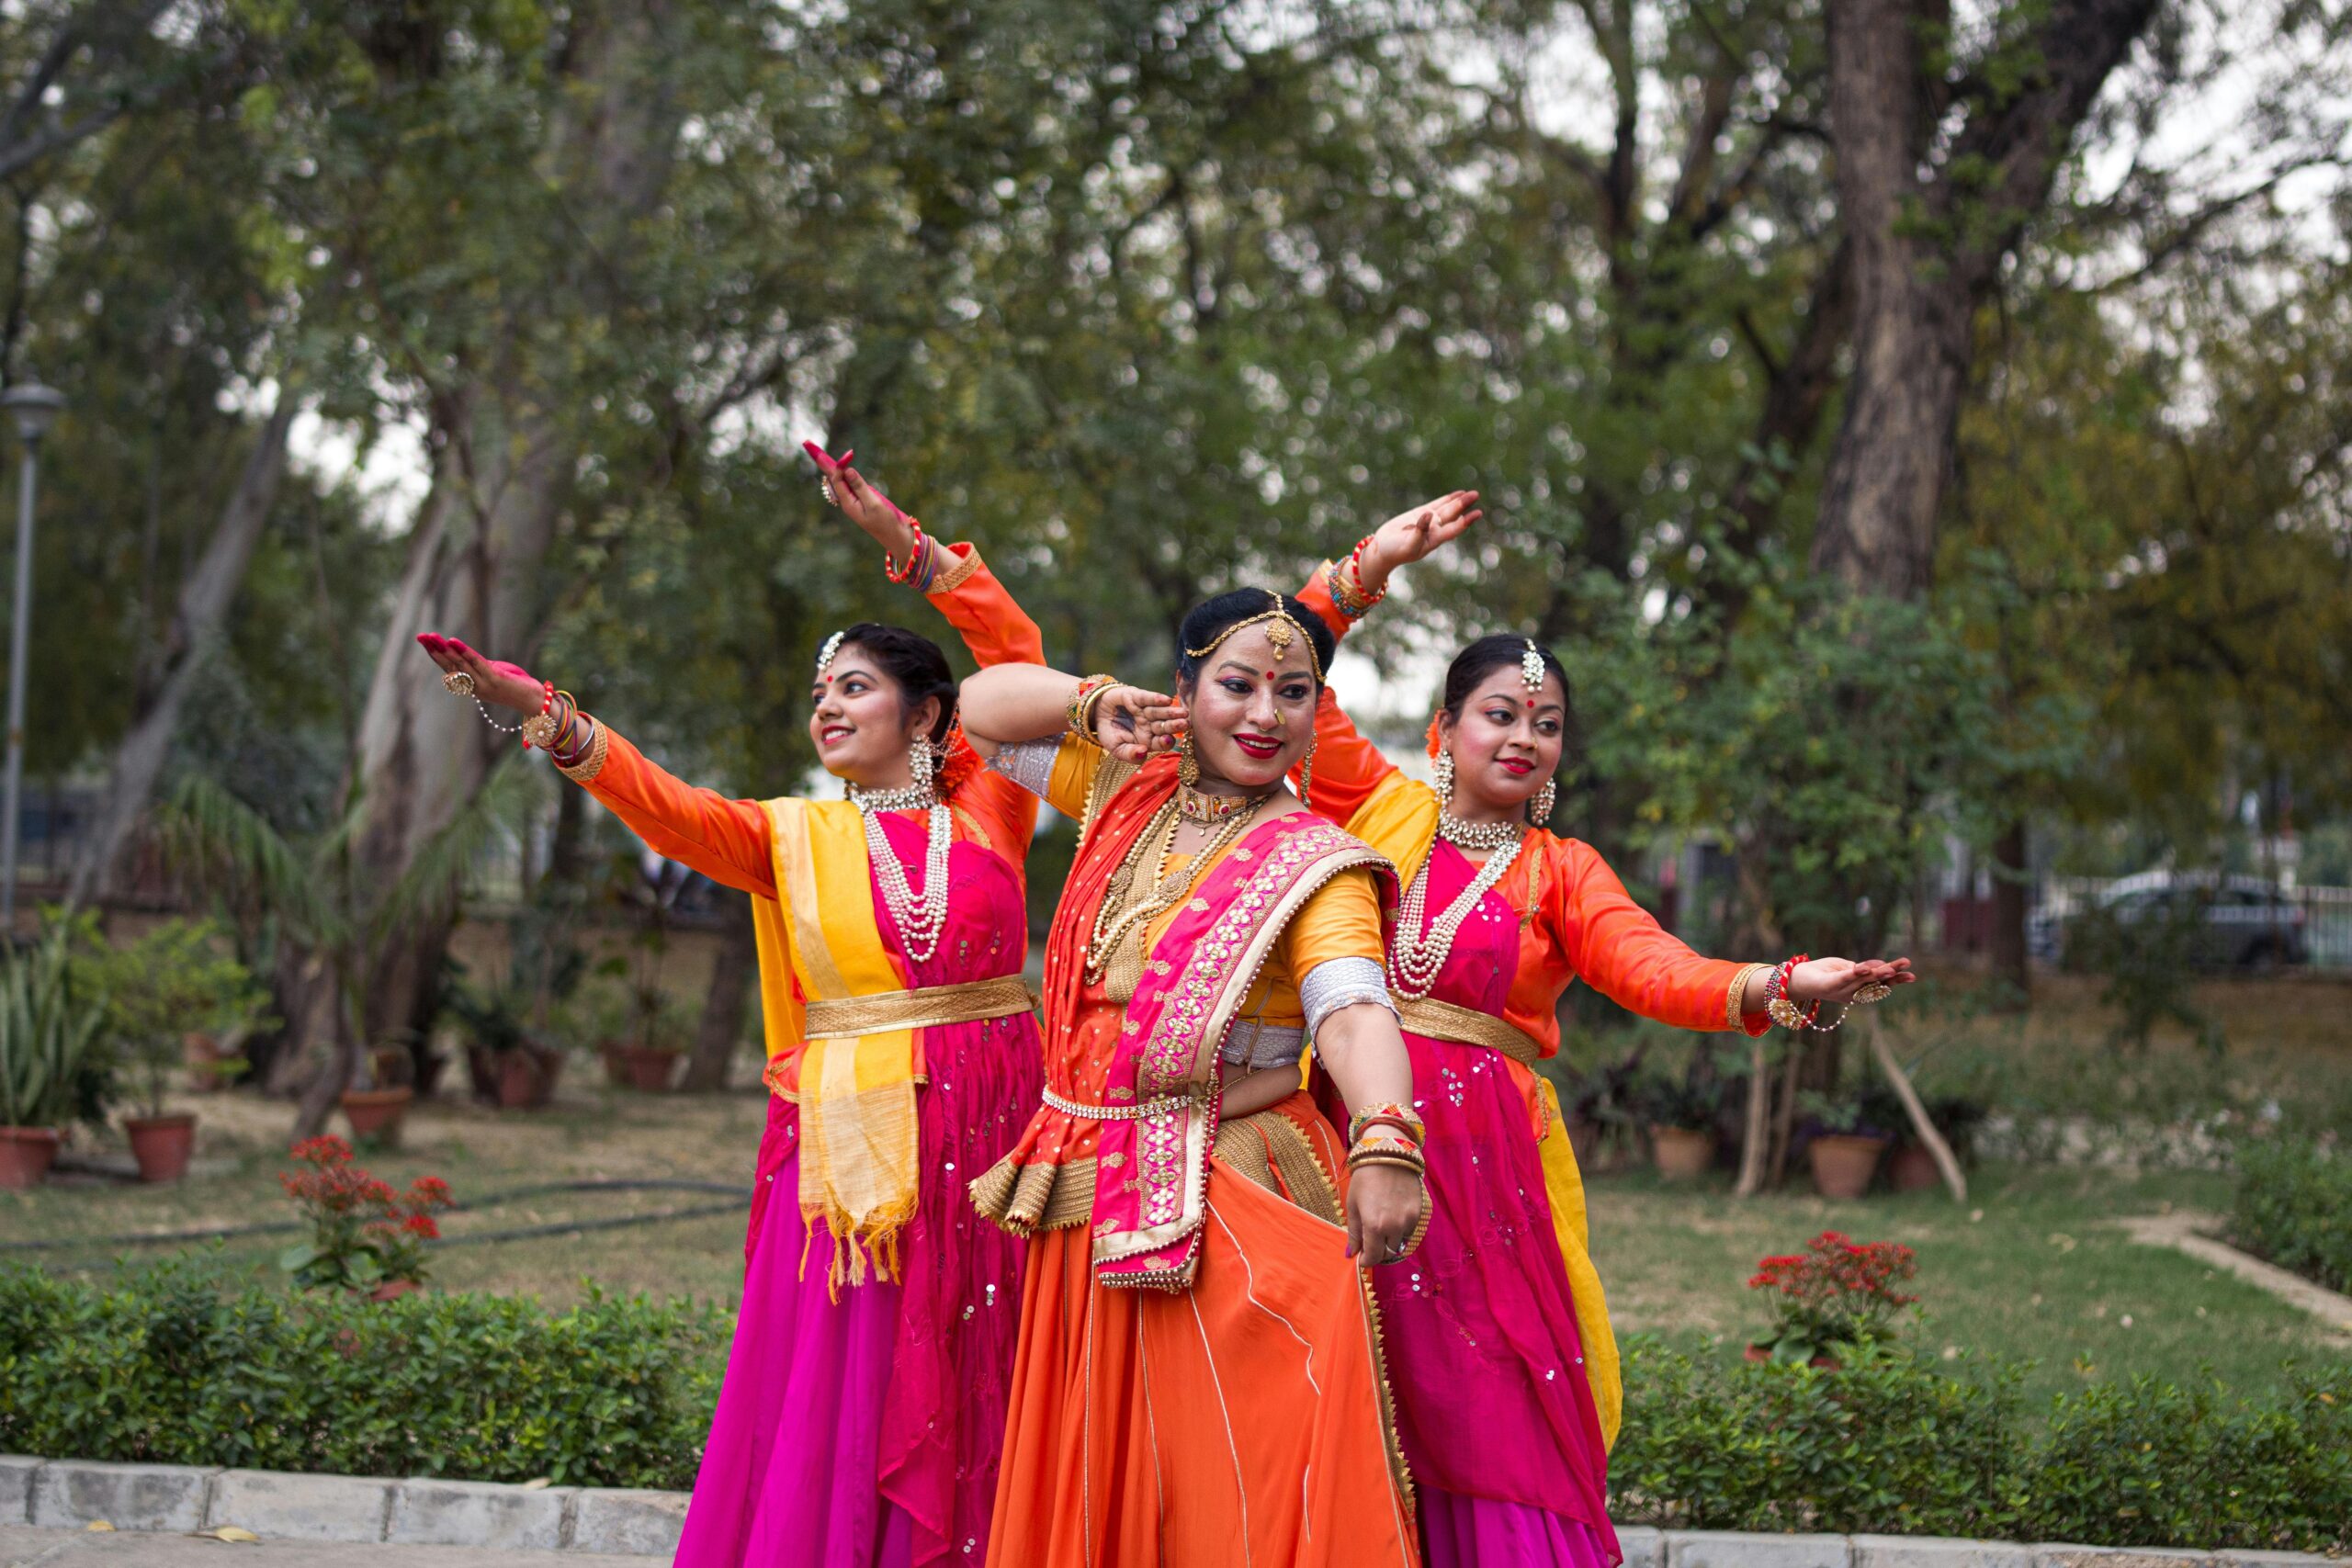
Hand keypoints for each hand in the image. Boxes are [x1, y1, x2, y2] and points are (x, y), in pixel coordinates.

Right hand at [416, 634, 542, 712]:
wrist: (535, 702)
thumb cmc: (517, 686)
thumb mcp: (495, 673)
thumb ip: (480, 665)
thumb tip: (466, 654)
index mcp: (472, 687)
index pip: (449, 670)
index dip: (436, 656)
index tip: (424, 642)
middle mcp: (474, 687)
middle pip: (450, 666)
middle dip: (434, 650)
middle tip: (420, 636)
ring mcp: (483, 684)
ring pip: (459, 665)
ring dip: (445, 650)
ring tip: (433, 637)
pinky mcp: (495, 679)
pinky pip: (476, 663)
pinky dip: (464, 652)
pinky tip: (453, 641)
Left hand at [802, 441, 917, 559]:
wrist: (896, 536)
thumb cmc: (886, 521)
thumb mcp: (873, 503)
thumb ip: (860, 486)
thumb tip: (846, 470)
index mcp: (848, 503)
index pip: (836, 479)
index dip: (835, 464)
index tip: (833, 452)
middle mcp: (848, 501)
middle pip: (833, 478)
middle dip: (824, 463)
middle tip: (809, 445)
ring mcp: (854, 501)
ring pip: (840, 481)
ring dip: (831, 468)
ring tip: (819, 455)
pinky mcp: (862, 501)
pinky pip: (848, 485)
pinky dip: (842, 475)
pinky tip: (839, 470)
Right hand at [1094, 685, 1183, 763]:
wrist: (1095, 714)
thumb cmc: (1109, 733)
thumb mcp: (1116, 748)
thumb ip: (1129, 754)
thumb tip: (1142, 753)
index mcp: (1148, 740)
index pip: (1160, 742)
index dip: (1165, 742)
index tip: (1168, 740)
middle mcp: (1150, 725)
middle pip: (1165, 726)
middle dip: (1174, 726)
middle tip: (1185, 724)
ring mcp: (1145, 710)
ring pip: (1160, 712)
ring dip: (1171, 712)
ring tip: (1182, 712)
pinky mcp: (1138, 696)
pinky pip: (1148, 698)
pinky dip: (1157, 698)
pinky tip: (1167, 700)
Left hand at [1344, 1162, 1421, 1265]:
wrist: (1387, 1155)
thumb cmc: (1364, 1179)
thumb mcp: (1353, 1205)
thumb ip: (1354, 1232)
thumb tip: (1351, 1253)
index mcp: (1374, 1226)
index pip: (1373, 1256)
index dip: (1366, 1260)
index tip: (1362, 1258)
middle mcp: (1394, 1226)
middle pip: (1388, 1253)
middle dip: (1378, 1253)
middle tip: (1371, 1245)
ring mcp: (1409, 1220)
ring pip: (1400, 1243)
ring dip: (1390, 1242)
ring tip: (1382, 1230)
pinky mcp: (1418, 1212)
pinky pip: (1409, 1230)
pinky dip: (1401, 1231)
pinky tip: (1393, 1219)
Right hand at [1355, 490, 1481, 594]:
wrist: (1383, 549)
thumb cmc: (1395, 552)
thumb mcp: (1407, 545)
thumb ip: (1419, 531)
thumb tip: (1428, 515)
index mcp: (1434, 539)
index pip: (1453, 529)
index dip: (1465, 521)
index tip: (1477, 513)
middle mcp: (1435, 530)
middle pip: (1453, 515)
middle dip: (1464, 505)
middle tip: (1475, 494)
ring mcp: (1429, 521)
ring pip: (1447, 509)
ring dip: (1459, 501)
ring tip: (1472, 494)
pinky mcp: (1420, 514)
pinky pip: (1437, 504)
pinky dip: (1447, 499)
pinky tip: (1458, 494)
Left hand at [1786, 957, 1915, 1005]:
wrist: (1796, 981)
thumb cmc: (1822, 973)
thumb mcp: (1845, 967)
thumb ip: (1861, 968)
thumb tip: (1879, 966)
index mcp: (1859, 989)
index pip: (1881, 983)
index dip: (1896, 978)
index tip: (1910, 973)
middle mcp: (1852, 992)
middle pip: (1876, 983)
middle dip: (1892, 977)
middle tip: (1909, 972)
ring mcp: (1841, 989)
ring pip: (1862, 981)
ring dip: (1876, 975)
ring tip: (1890, 969)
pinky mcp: (1828, 985)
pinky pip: (1843, 978)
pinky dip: (1852, 974)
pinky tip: (1862, 968)